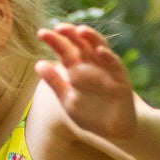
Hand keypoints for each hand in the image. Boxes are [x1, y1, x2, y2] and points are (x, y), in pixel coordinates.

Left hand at [36, 24, 138, 144]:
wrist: (114, 131)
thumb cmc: (89, 115)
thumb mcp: (68, 100)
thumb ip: (55, 83)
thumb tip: (38, 64)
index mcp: (78, 68)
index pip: (65, 50)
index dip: (55, 41)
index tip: (42, 33)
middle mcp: (92, 65)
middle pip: (81, 44)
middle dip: (71, 35)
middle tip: (59, 28)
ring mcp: (107, 70)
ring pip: (100, 48)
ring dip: (91, 39)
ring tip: (80, 31)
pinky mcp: (121, 79)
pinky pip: (115, 65)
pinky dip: (109, 57)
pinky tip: (100, 52)